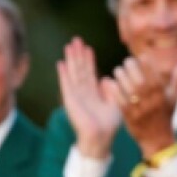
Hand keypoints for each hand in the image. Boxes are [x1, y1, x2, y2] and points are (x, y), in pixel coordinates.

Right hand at [59, 38, 121, 158]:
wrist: (101, 136)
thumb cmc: (109, 124)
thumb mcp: (115, 103)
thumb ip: (111, 90)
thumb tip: (106, 78)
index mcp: (94, 93)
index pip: (90, 72)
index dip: (89, 60)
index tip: (88, 48)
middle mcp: (83, 92)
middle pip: (80, 69)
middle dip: (78, 55)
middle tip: (76, 39)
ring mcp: (76, 95)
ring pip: (73, 73)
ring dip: (71, 59)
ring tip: (69, 46)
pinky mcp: (70, 100)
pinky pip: (66, 84)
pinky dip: (64, 74)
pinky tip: (61, 63)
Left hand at [105, 56, 176, 159]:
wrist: (158, 139)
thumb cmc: (165, 115)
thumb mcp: (174, 97)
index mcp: (162, 93)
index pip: (152, 70)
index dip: (144, 60)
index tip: (141, 57)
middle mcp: (151, 99)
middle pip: (137, 75)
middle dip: (130, 65)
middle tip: (127, 63)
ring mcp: (139, 107)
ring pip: (126, 85)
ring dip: (120, 75)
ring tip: (119, 71)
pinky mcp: (128, 115)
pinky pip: (119, 98)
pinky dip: (114, 89)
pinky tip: (111, 83)